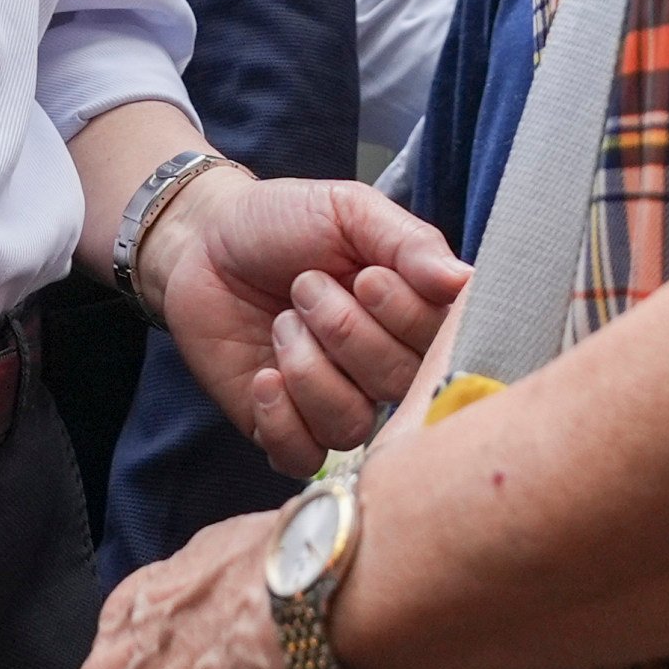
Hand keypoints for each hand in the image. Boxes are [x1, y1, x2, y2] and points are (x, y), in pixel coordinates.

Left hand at [145, 176, 467, 471]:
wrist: (203, 241)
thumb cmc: (282, 221)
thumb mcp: (350, 211)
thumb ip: (409, 243)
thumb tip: (465, 281)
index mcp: (412, 313)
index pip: (443, 344)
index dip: (404, 317)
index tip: (364, 276)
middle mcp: (383, 365)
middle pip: (398, 384)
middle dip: (345, 331)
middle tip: (305, 285)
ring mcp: (334, 400)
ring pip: (351, 424)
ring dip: (309, 369)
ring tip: (282, 323)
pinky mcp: (284, 429)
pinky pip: (303, 457)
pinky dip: (282, 419)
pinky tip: (264, 376)